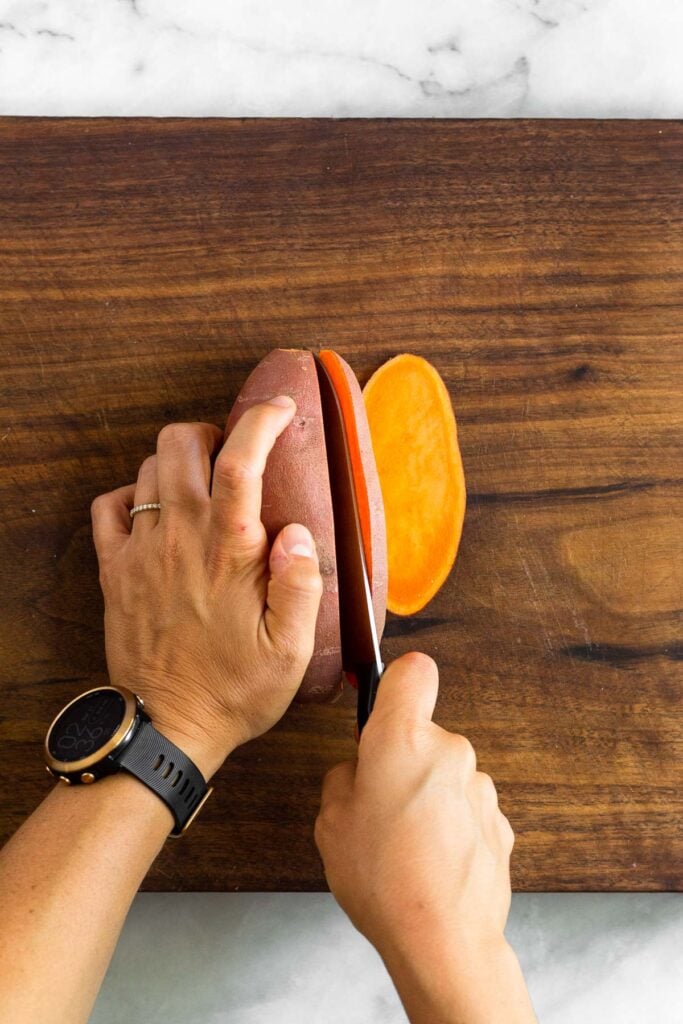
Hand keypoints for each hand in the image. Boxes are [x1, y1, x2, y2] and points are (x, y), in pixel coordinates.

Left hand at [90, 397, 323, 779]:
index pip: (240, 462)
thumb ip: (300, 586)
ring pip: (148, 468)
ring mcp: (141, 552)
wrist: (167, 727)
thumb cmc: (235, 689)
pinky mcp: (115, 570)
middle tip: (235, 455)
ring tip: (203, 485)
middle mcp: (180, 540)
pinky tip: (156, 511)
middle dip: (212, 433)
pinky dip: (132, 494)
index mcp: (229, 553)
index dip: (261, 422)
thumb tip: (297, 532)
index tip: (280, 410)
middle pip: (180, 445)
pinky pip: (109, 506)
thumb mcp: (292, 650)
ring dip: (178, 462)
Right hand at [315, 653, 535, 1022]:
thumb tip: (357, 773)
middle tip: (378, 806)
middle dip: (401, 761)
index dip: (398, 682)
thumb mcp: (330, 823)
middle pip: (423, 734)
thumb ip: (343, 779)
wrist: (444, 941)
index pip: (413, 671)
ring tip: (404, 846)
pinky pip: (464, 807)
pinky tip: (430, 862)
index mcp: (401, 739)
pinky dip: (450, 825)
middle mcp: (448, 751)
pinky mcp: (498, 820)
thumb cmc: (385, 882)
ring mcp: (479, 786)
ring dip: (427, 797)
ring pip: (444, 774)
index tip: (387, 702)